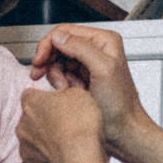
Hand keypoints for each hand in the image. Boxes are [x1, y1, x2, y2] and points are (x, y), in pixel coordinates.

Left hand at [17, 82, 106, 162]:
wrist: (81, 161)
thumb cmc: (81, 123)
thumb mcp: (79, 94)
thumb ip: (65, 90)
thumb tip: (60, 92)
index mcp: (30, 103)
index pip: (31, 95)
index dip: (46, 99)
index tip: (60, 104)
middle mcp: (21, 125)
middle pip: (31, 120)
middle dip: (45, 121)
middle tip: (67, 125)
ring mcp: (24, 150)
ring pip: (33, 142)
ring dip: (47, 142)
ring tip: (69, 145)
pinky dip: (50, 162)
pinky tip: (66, 160)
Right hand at [30, 25, 146, 155]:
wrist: (123, 130)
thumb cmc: (120, 104)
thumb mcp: (103, 70)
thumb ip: (82, 48)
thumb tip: (59, 37)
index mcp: (103, 40)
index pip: (65, 31)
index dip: (48, 44)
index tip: (39, 60)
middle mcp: (96, 48)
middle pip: (58, 45)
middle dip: (49, 62)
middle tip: (39, 74)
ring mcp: (87, 63)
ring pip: (57, 61)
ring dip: (55, 76)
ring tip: (64, 90)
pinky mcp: (82, 78)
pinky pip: (61, 75)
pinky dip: (59, 84)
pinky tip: (68, 93)